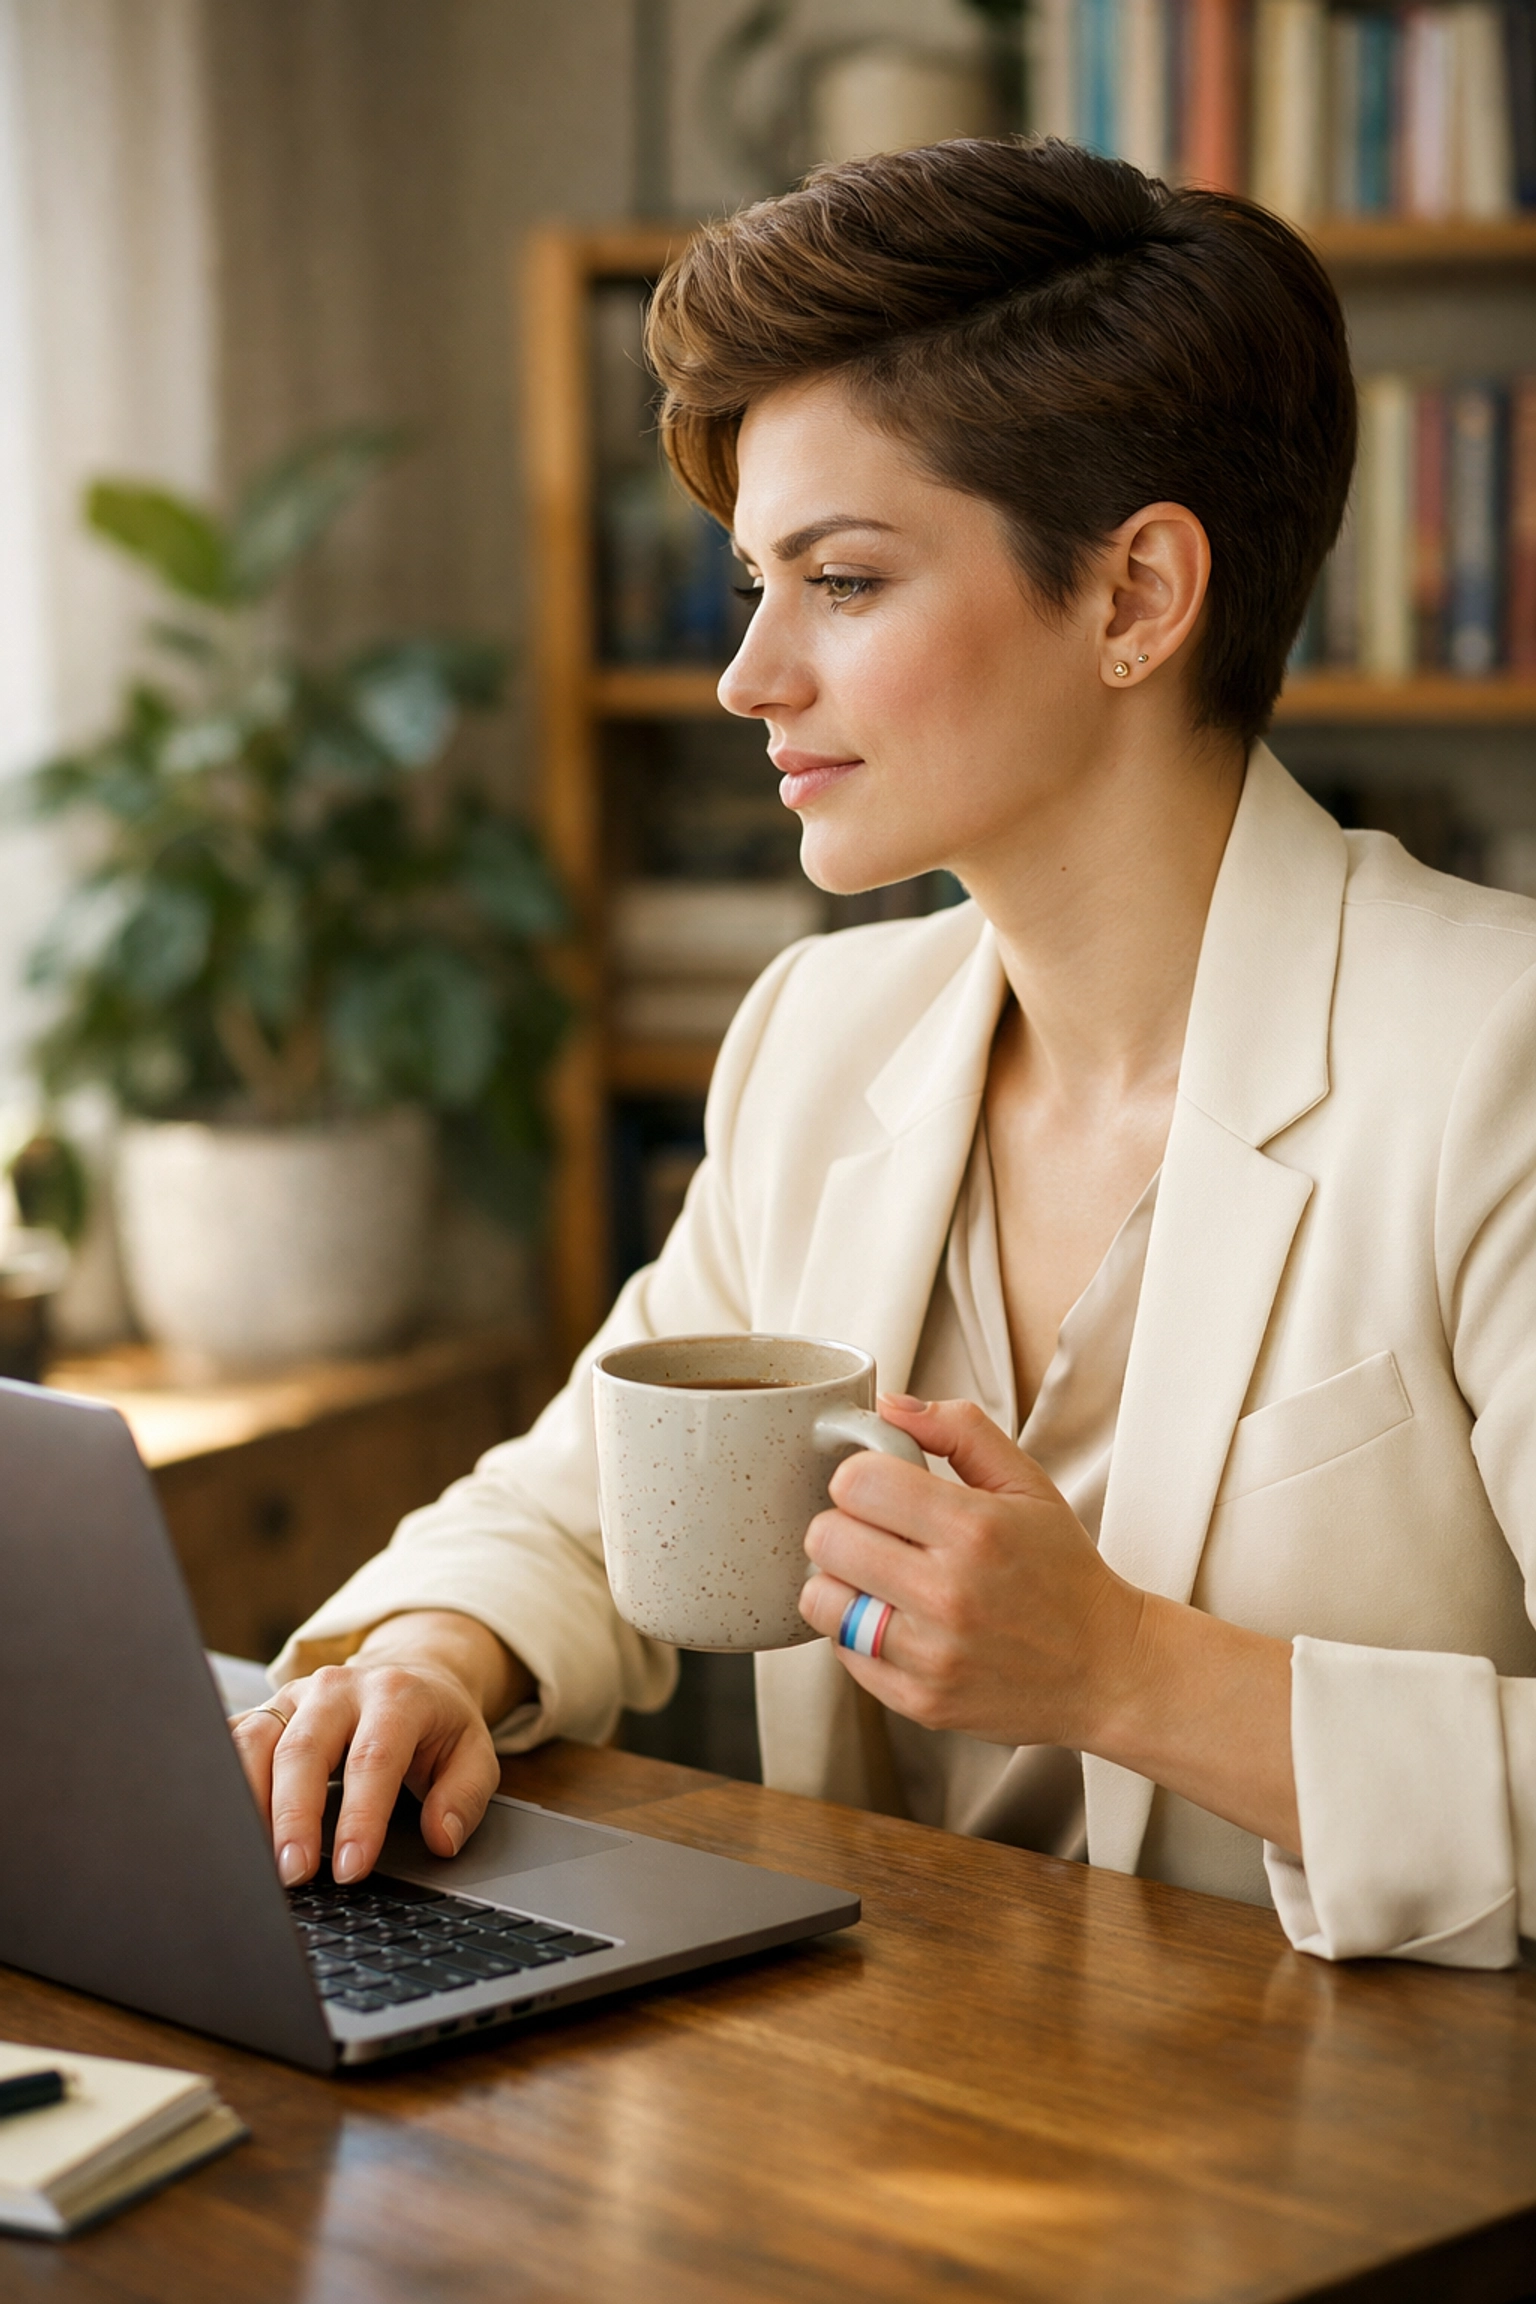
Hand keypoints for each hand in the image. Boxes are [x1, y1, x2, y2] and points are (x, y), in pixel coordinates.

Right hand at [231, 1610, 531, 1887]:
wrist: (411, 1672)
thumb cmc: (438, 1724)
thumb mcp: (474, 1754)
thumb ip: (464, 1797)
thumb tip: (441, 1838)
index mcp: (395, 1695)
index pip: (372, 1758)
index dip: (360, 1816)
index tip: (352, 1869)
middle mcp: (338, 1688)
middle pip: (304, 1749)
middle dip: (294, 1817)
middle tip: (293, 1875)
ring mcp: (294, 1696)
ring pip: (255, 1741)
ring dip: (248, 1803)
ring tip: (252, 1860)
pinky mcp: (265, 1710)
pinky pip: (231, 1741)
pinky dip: (221, 1783)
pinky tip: (223, 1827)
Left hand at [799, 1394, 1299, 1847]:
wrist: (1106, 1668)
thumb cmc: (1063, 1572)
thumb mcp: (1028, 1484)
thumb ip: (959, 1431)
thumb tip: (888, 1406)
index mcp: (975, 1529)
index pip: (855, 1483)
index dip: (858, 1476)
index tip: (879, 1487)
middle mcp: (949, 1595)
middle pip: (826, 1539)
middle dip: (843, 1524)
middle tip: (875, 1531)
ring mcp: (931, 1656)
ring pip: (821, 1599)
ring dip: (841, 1581)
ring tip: (880, 1577)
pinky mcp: (920, 1702)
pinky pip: (844, 1653)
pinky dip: (859, 1632)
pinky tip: (898, 1619)